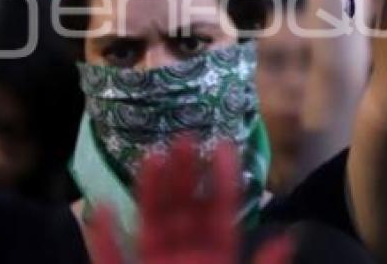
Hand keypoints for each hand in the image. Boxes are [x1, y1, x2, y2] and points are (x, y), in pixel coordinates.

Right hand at [89, 136, 292, 263]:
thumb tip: (286, 242)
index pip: (221, 217)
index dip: (222, 183)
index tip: (224, 147)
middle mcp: (185, 262)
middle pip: (184, 212)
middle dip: (185, 175)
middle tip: (186, 136)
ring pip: (149, 225)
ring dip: (150, 194)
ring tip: (153, 157)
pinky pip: (113, 261)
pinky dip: (105, 240)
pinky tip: (99, 210)